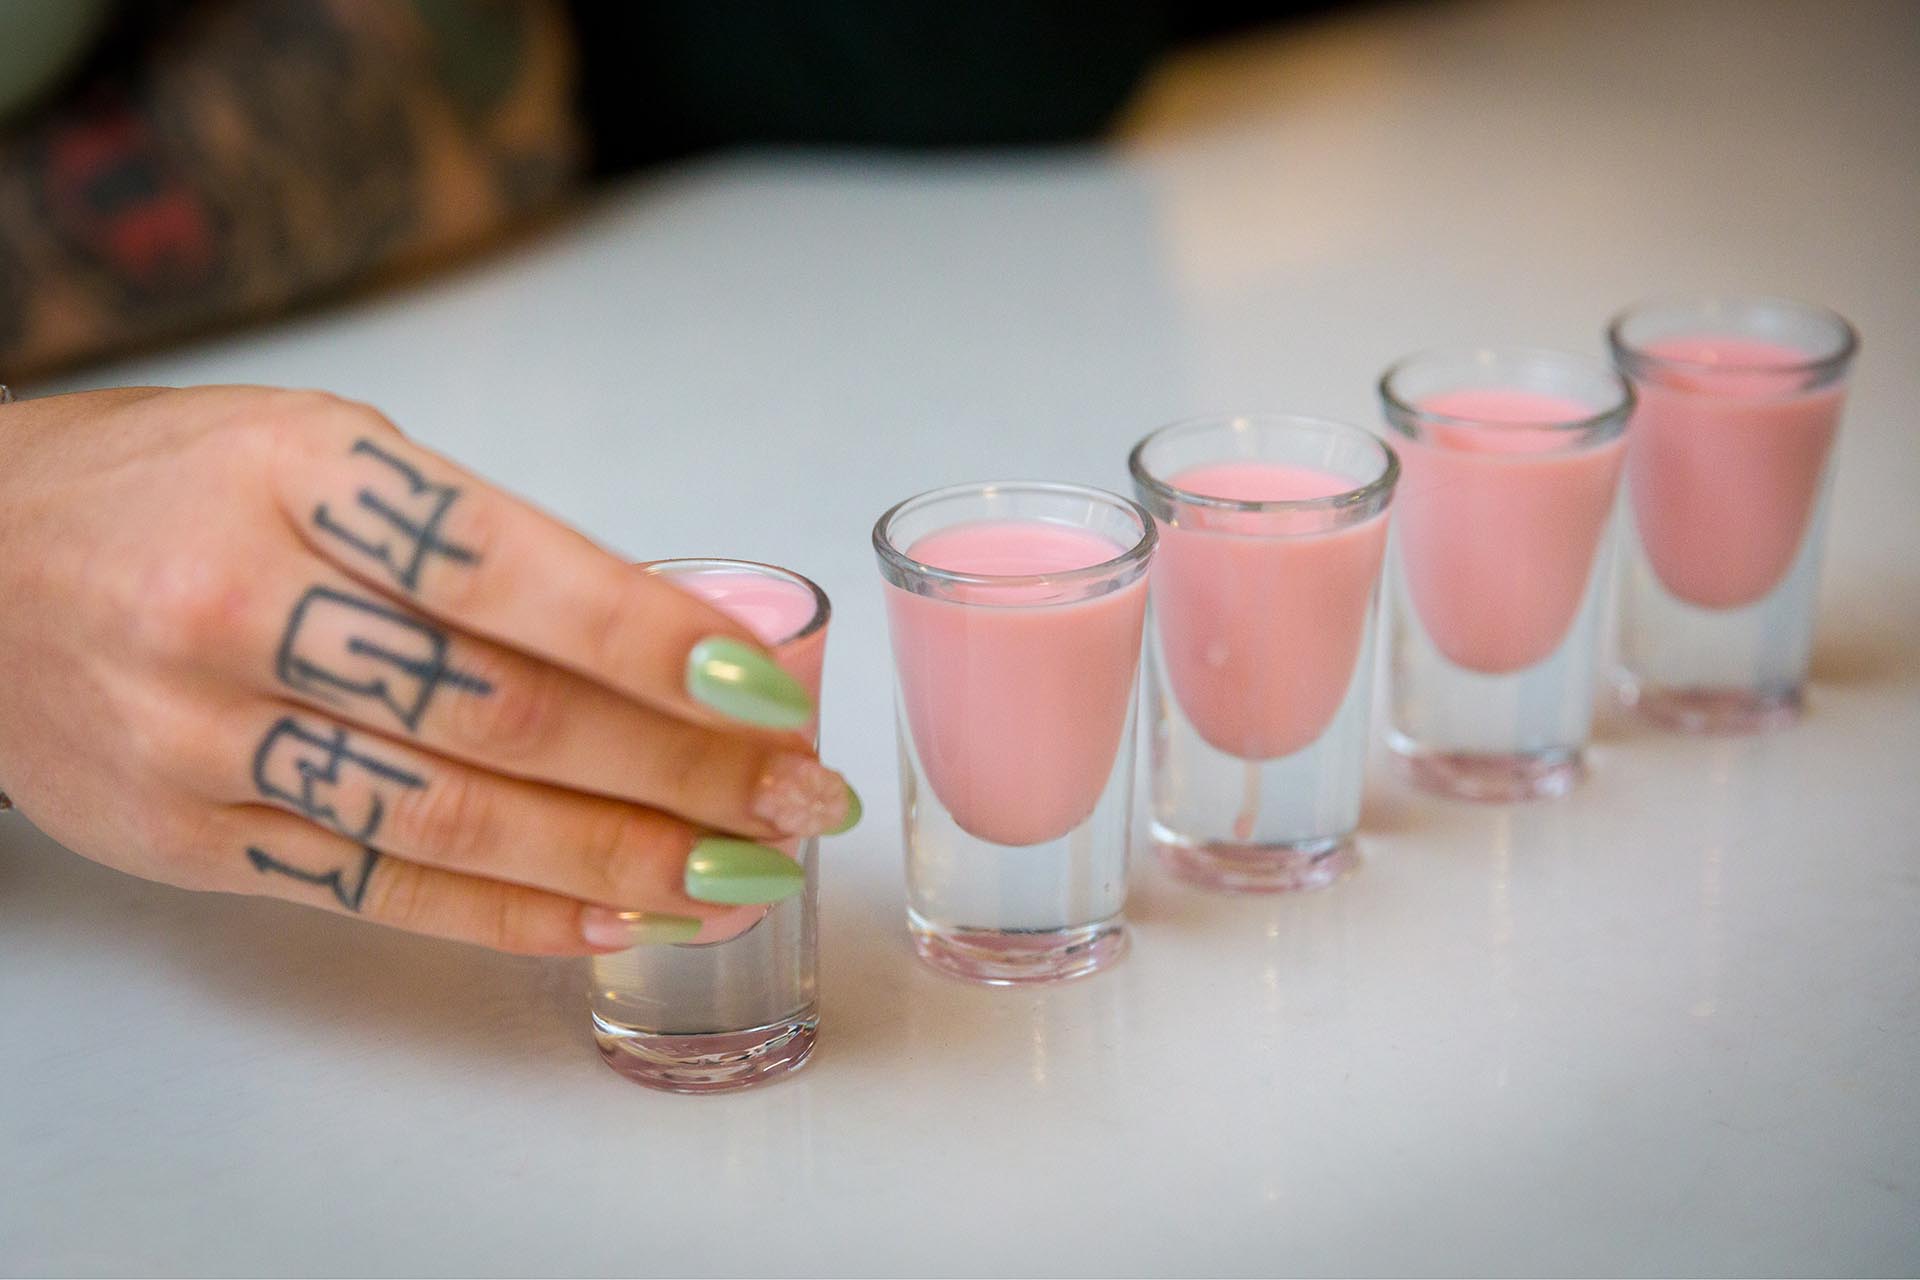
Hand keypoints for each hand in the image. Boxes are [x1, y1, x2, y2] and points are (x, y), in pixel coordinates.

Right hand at [0, 386, 856, 952]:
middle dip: (679, 766)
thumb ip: (468, 541)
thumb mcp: (318, 452)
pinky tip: (620, 918)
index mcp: (297, 476)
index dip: (651, 637)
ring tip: (740, 874)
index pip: (508, 568)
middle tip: (795, 798)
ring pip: (453, 818)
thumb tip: (659, 640)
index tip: (766, 689)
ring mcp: (200, 735)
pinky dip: (516, 914)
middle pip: (501, 711)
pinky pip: (380, 890)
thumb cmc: (173, 487)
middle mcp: (240, 605)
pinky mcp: (183, 839)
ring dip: (622, 859)